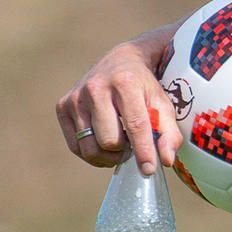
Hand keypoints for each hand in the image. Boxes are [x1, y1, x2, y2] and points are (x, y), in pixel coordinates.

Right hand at [55, 30, 180, 174]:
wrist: (119, 61)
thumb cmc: (143, 87)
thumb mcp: (162, 104)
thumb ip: (169, 133)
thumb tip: (166, 160)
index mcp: (124, 82)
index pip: (135, 125)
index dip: (143, 151)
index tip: (149, 170)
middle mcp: (95, 87)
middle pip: (109, 141)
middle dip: (124, 150)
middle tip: (132, 144)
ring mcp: (76, 97)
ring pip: (90, 148)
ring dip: (108, 155)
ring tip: (119, 143)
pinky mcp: (63, 106)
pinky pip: (76, 147)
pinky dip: (93, 152)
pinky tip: (103, 139)